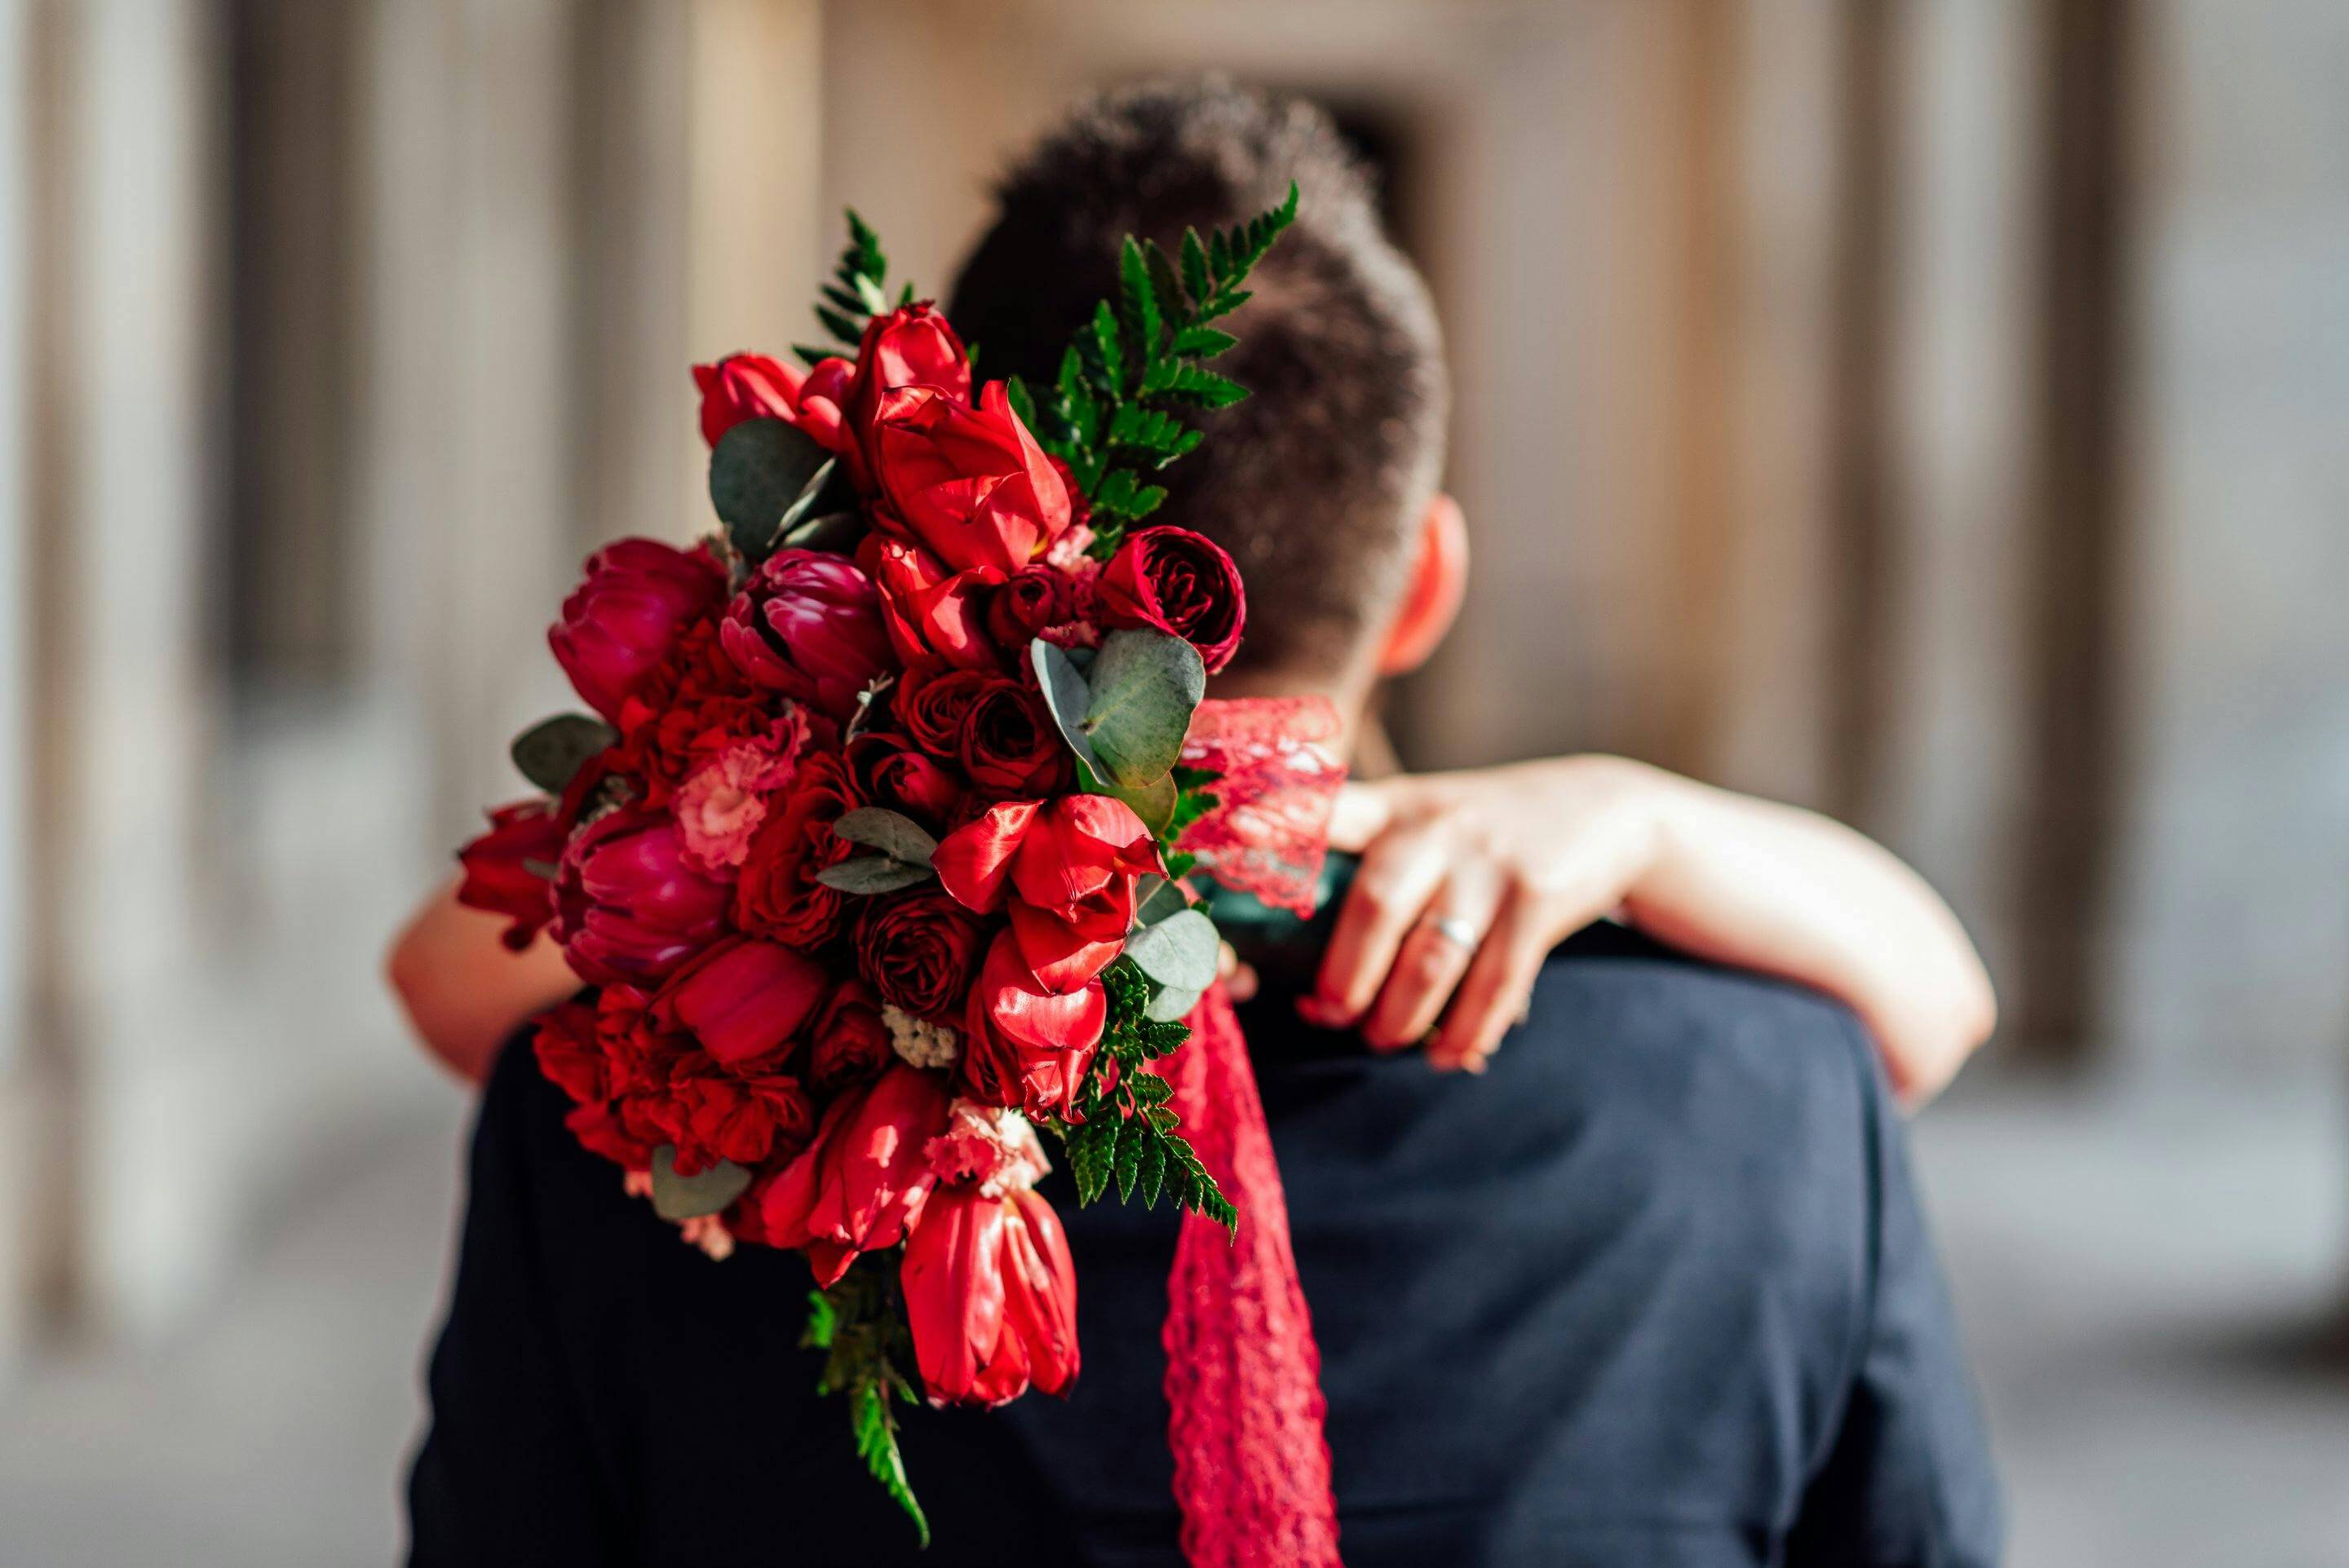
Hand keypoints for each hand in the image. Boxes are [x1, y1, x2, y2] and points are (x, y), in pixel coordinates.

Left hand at [1302, 756, 1667, 1071]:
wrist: (1604, 810)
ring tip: (1385, 1040)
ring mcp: (1490, 865)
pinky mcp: (1538, 901)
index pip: (1328, 807)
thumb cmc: (1481, 830)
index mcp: (1393, 809)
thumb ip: (1365, 859)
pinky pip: (1495, 985)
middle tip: (1330, 1016)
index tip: (1231, 829)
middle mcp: (1436, 830)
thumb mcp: (1423, 814)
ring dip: (1400, 1018)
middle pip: (1375, 910)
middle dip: (1345, 980)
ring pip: (1431, 961)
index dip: (1279, 818)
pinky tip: (1450, 1055)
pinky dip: (1467, 1033)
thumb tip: (1303, 961)